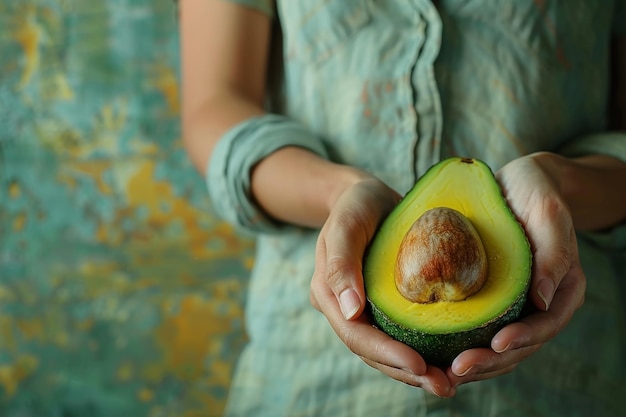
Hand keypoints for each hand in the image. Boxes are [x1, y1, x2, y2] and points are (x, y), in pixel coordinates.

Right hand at [309, 176, 455, 396]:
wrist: (365, 195)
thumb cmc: (356, 204)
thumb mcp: (346, 223)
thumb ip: (341, 263)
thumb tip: (350, 311)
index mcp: (328, 294)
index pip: (356, 334)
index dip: (386, 354)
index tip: (420, 365)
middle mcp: (343, 308)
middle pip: (371, 352)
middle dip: (405, 372)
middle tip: (444, 386)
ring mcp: (362, 309)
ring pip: (385, 350)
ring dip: (414, 371)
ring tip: (448, 383)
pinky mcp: (381, 305)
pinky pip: (398, 334)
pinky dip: (419, 349)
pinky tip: (444, 359)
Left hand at [448, 153, 585, 385]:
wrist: (514, 183)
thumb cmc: (535, 192)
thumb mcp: (548, 214)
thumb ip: (553, 255)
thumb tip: (541, 301)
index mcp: (562, 289)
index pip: (546, 325)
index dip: (522, 339)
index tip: (495, 345)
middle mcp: (539, 303)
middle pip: (519, 345)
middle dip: (490, 362)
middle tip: (456, 369)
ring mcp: (514, 305)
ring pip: (497, 346)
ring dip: (473, 363)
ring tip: (442, 372)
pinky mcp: (490, 300)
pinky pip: (478, 329)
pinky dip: (460, 343)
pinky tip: (435, 351)